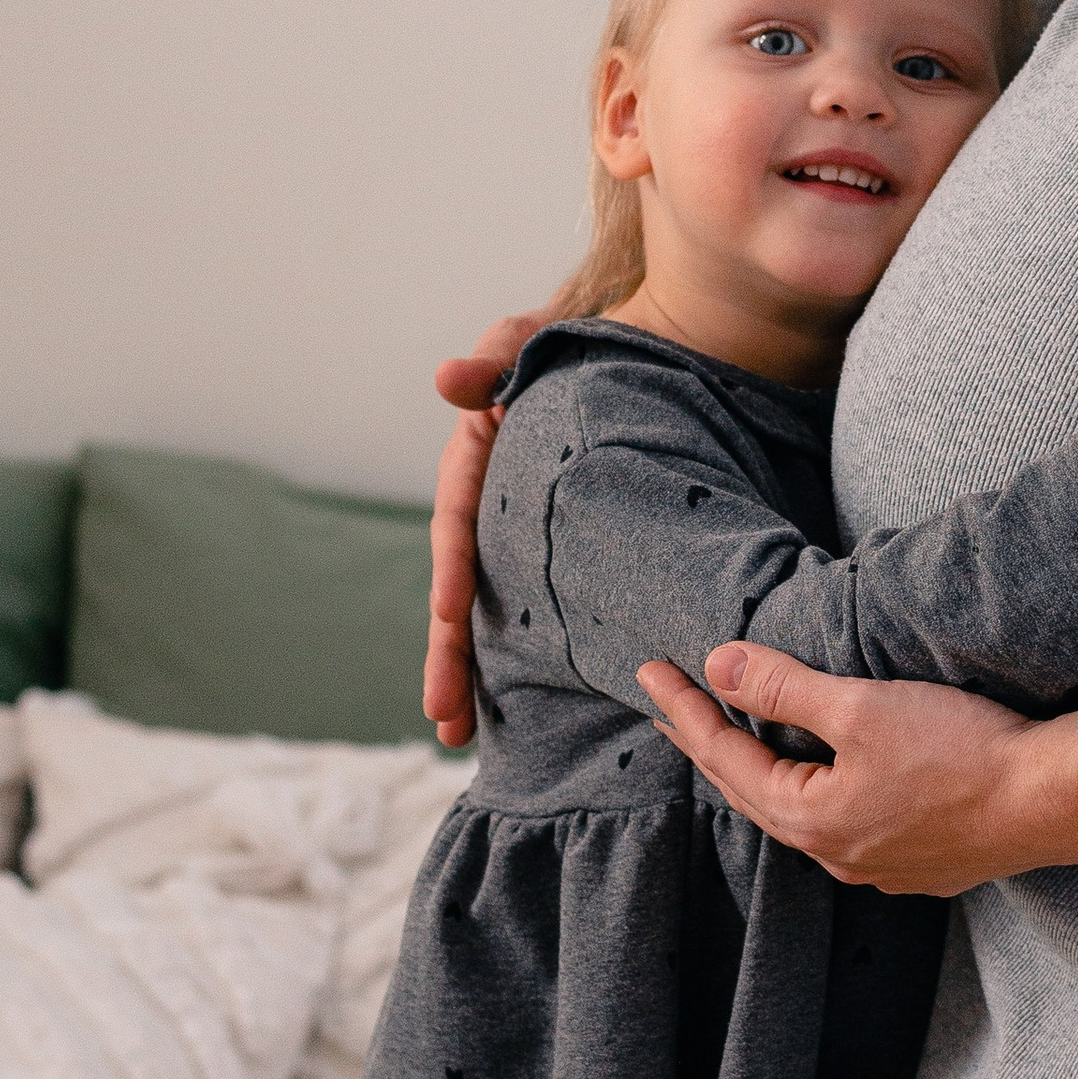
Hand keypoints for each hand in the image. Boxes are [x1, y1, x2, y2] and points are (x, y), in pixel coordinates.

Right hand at [421, 312, 546, 749]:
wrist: (634, 358)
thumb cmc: (571, 345)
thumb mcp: (532, 340)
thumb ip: (497, 356)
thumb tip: (448, 379)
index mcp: (474, 464)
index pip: (457, 521)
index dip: (451, 568)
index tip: (445, 614)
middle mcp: (486, 511)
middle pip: (460, 589)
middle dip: (449, 654)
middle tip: (443, 717)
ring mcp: (516, 540)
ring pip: (490, 614)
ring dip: (472, 675)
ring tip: (458, 738)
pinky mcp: (554, 559)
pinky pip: (534, 613)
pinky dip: (522, 661)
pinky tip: (524, 712)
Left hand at [638, 643, 1077, 896]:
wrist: (1052, 801)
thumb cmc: (961, 752)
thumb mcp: (862, 708)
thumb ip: (785, 690)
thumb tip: (719, 666)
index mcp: (811, 818)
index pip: (726, 758)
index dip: (686, 711)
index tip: (651, 672)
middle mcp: (837, 855)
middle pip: (753, 793)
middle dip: (710, 743)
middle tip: (671, 707)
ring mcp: (881, 867)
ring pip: (799, 815)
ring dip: (761, 773)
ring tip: (735, 743)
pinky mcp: (921, 863)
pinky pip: (845, 827)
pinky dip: (815, 793)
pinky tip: (824, 784)